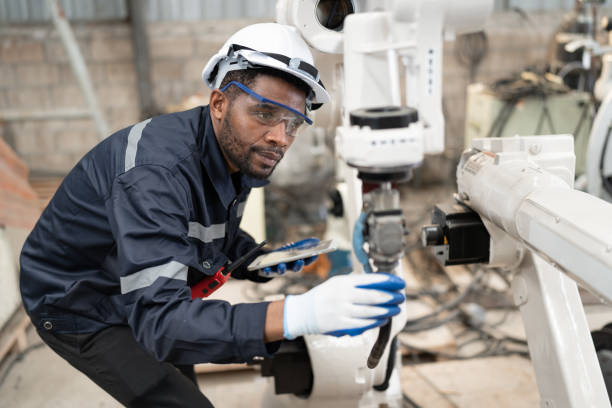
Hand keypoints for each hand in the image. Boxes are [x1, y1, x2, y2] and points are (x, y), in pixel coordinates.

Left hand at [258, 237, 319, 276]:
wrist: (268, 261)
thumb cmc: (284, 255)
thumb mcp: (294, 248)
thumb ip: (304, 244)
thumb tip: (316, 240)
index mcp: (297, 262)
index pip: (306, 262)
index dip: (311, 259)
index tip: (315, 254)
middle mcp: (289, 268)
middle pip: (295, 268)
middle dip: (298, 265)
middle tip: (300, 261)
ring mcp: (279, 270)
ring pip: (282, 271)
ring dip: (282, 268)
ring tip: (281, 265)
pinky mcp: (269, 271)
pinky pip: (268, 272)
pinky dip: (267, 271)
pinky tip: (266, 268)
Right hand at [282, 273, 405, 338]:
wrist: (302, 312)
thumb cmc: (323, 296)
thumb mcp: (337, 282)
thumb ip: (355, 282)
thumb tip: (379, 283)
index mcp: (343, 282)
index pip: (371, 280)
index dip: (388, 281)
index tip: (400, 282)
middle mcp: (343, 295)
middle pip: (374, 296)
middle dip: (391, 297)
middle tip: (400, 297)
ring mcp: (342, 311)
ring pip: (371, 312)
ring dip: (387, 311)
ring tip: (395, 309)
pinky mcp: (341, 325)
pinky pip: (363, 324)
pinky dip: (376, 322)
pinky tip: (383, 320)